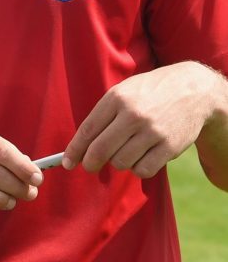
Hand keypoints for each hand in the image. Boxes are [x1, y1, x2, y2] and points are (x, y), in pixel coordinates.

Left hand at [62, 62, 225, 177]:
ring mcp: (152, 132)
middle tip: (90, 165)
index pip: (88, 131)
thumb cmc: (150, 92)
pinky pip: (143, 170)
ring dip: (118, 162)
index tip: (68, 162)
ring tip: (125, 151)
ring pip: (121, 162)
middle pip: (100, 150)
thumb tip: (81, 147)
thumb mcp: (124, 91)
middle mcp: (133, 115)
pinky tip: (141, 157)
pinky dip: (138, 168)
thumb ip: (103, 115)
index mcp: (117, 98)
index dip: (74, 150)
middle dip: (90, 163)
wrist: (193, 90)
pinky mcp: (169, 146)